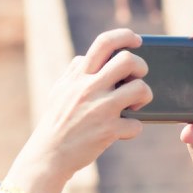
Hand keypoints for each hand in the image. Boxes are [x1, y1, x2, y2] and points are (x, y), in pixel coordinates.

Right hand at [9, 28, 150, 192]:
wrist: (48, 156)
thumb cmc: (56, 122)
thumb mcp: (59, 91)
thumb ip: (73, 72)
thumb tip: (85, 58)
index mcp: (79, 77)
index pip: (104, 42)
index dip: (125, 36)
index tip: (136, 40)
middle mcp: (90, 89)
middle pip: (129, 61)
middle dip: (141, 67)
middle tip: (137, 79)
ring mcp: (100, 109)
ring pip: (140, 89)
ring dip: (144, 96)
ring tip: (134, 105)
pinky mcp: (108, 131)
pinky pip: (136, 124)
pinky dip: (133, 128)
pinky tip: (123, 131)